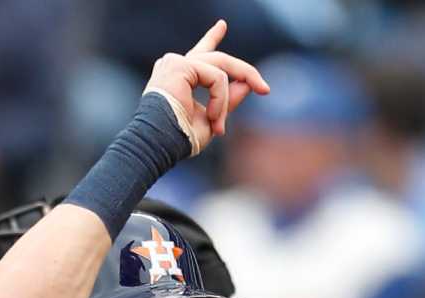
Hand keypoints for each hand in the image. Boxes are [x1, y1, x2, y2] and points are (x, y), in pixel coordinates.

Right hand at [145, 19, 268, 154]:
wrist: (159, 146)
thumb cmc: (178, 140)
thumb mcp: (210, 118)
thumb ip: (227, 100)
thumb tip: (247, 84)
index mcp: (179, 77)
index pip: (199, 53)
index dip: (212, 38)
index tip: (222, 25)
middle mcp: (175, 66)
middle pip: (219, 60)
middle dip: (244, 72)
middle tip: (265, 89)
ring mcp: (176, 62)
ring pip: (221, 69)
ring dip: (225, 101)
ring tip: (219, 126)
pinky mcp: (181, 64)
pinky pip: (217, 77)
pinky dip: (220, 99)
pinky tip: (212, 117)